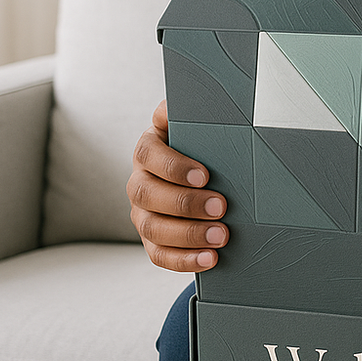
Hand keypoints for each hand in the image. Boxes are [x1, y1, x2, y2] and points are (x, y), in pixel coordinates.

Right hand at [126, 99, 228, 271]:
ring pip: (153, 228)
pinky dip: (184, 260)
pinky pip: (160, 255)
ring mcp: (143, 214)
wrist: (205, 177)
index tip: (205, 175)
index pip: (149, 155)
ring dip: (188, 234)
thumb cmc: (202, 148)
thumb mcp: (196, 127)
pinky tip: (209, 259)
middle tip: (221, 207)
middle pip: (148, 195)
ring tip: (221, 236)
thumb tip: (182, 101)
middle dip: (185, 203)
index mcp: (148, 151)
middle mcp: (140, 182)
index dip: (174, 166)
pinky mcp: (153, 241)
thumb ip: (192, 113)